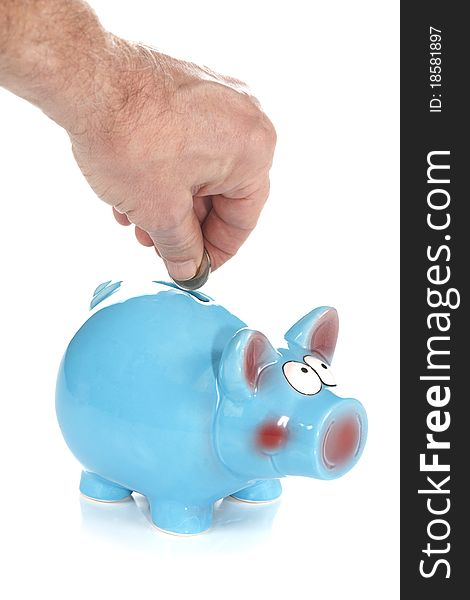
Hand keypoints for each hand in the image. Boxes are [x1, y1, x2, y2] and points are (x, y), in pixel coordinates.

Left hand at [69, 41, 275, 279]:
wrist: (86, 77)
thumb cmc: (130, 136)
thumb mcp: (160, 212)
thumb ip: (181, 249)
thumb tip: (188, 269)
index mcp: (254, 152)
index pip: (243, 219)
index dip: (217, 252)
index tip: (197, 267)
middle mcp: (245, 119)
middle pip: (222, 194)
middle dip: (186, 227)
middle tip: (161, 247)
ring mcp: (218, 98)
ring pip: (201, 170)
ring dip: (171, 203)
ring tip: (139, 221)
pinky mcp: (190, 88)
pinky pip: (189, 143)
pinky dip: (166, 173)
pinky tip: (134, 192)